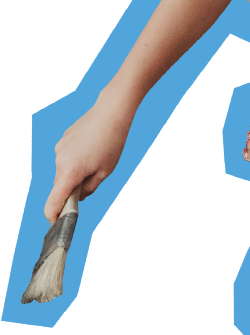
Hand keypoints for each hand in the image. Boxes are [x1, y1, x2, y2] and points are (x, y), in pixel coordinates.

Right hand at [44, 98, 131, 224]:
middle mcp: (60, 160)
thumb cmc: (112, 142)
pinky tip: (92, 147)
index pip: (53, 201)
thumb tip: (79, 196)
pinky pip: (66, 157)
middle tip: (91, 182)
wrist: (111, 112)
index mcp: (70, 172)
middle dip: (71, 189)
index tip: (56, 222)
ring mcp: (60, 149)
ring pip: (63, 170)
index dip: (53, 215)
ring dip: (74, 172)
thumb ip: (89, 188)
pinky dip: (75, 159)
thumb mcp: (105, 171)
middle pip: (60, 185)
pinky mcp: (63, 139)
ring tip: (96, 158)